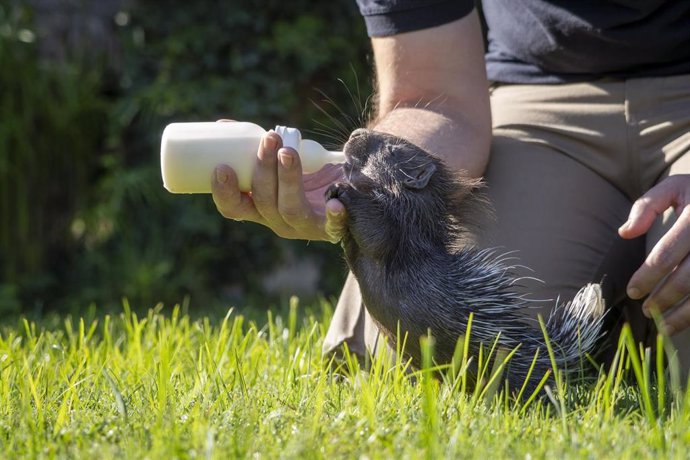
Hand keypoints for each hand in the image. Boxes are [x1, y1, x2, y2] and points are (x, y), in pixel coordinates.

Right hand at [211, 130, 346, 241]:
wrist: (349, 191)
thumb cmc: (308, 174)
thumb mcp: (279, 162)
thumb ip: (259, 147)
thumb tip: (223, 127)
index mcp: (259, 208)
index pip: (235, 208)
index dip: (224, 192)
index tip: (222, 167)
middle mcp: (278, 221)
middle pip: (264, 201)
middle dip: (263, 169)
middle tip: (269, 139)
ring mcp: (305, 226)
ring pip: (290, 208)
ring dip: (288, 178)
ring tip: (289, 152)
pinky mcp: (332, 227)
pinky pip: (332, 224)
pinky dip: (333, 215)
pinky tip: (335, 203)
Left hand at [619, 174, 689, 334]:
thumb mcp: (675, 187)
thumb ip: (647, 206)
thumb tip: (625, 233)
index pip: (666, 254)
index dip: (647, 277)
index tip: (632, 292)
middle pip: (688, 278)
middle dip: (664, 299)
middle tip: (645, 310)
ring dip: (686, 314)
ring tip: (664, 326)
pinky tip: (687, 320)